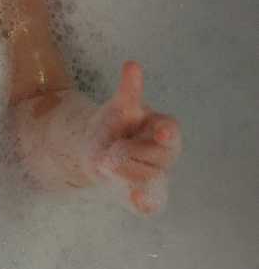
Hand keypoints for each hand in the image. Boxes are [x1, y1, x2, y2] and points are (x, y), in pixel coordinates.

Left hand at [85, 61, 180, 213]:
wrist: (99, 150)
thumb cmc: (116, 124)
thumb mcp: (120, 105)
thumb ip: (129, 90)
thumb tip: (132, 65)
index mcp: (164, 128)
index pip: (170, 131)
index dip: (165, 132)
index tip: (159, 132)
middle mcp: (165, 154)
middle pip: (151, 157)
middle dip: (126, 152)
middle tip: (111, 150)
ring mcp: (157, 176)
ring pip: (143, 178)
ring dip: (120, 171)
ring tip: (110, 161)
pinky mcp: (147, 197)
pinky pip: (150, 204)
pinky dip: (145, 202)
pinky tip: (137, 198)